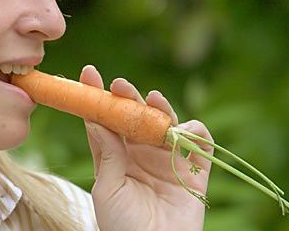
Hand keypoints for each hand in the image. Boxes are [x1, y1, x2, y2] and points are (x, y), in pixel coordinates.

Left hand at [81, 65, 212, 230]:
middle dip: (128, 97)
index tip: (88, 73)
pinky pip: (200, 142)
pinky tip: (183, 128)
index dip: (97, 96)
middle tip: (119, 85)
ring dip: (161, 108)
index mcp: (116, 155)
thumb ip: (106, 152)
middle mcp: (140, 152)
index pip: (104, 120)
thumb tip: (93, 118)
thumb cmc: (121, 225)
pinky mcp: (193, 170)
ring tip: (152, 101)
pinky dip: (195, 130)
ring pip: (166, 122)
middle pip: (135, 116)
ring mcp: (167, 159)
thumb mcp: (107, 187)